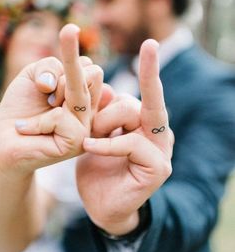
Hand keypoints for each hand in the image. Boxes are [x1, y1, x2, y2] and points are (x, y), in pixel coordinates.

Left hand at [0, 24, 102, 175]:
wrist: (3, 137)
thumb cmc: (21, 107)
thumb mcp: (35, 75)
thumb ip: (51, 66)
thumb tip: (53, 85)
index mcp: (85, 97)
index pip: (92, 68)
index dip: (74, 50)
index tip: (69, 30)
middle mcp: (90, 112)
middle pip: (95, 74)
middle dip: (65, 73)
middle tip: (46, 90)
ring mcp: (86, 128)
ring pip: (79, 90)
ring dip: (53, 93)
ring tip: (43, 108)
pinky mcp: (77, 142)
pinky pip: (59, 116)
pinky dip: (38, 121)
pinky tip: (29, 130)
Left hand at [76, 40, 173, 235]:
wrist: (102, 207)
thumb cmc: (98, 170)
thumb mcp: (95, 135)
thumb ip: (103, 114)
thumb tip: (109, 89)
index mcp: (145, 125)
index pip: (149, 93)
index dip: (149, 69)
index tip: (150, 44)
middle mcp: (158, 134)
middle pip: (140, 101)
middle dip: (109, 109)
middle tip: (89, 128)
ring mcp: (162, 151)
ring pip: (136, 115)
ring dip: (105, 124)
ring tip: (89, 140)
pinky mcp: (159, 168)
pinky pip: (132, 143)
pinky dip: (108, 143)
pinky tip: (90, 146)